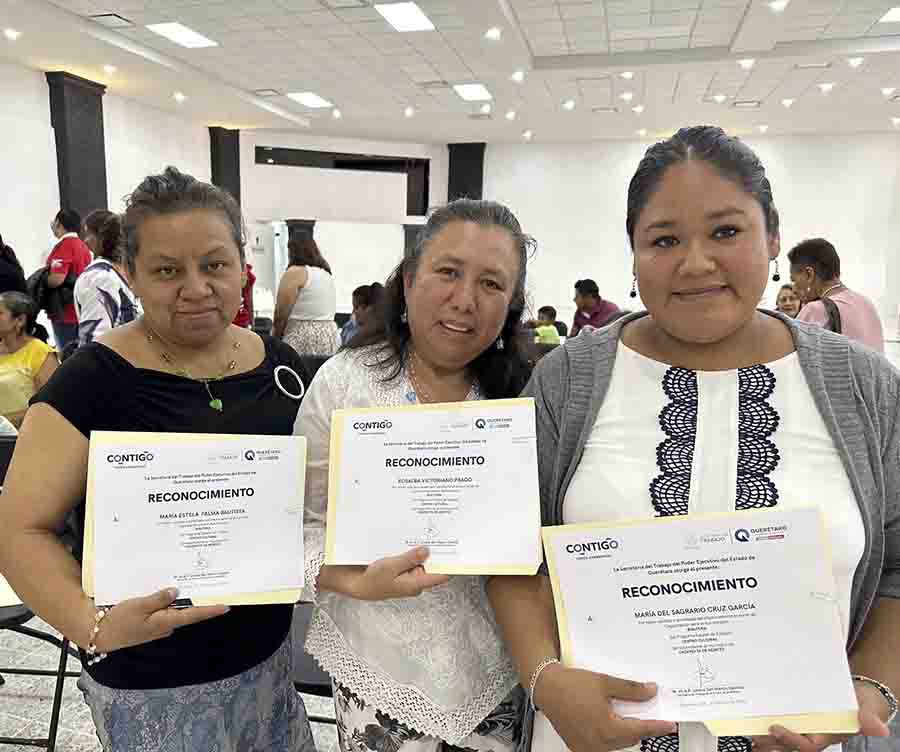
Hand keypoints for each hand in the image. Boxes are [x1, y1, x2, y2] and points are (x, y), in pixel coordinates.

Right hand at [93, 588, 229, 652]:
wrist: (99, 634)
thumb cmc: (117, 620)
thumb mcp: (137, 606)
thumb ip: (158, 598)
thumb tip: (176, 591)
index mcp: (165, 621)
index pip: (193, 615)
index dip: (210, 610)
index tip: (226, 606)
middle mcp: (166, 626)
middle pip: (188, 612)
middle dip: (200, 601)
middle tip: (215, 587)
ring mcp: (159, 626)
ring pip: (177, 611)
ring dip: (185, 600)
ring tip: (196, 584)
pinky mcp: (152, 623)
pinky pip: (166, 611)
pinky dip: (170, 602)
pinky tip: (171, 591)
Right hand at [346, 547, 449, 600]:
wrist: (355, 584)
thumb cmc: (371, 581)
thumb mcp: (391, 566)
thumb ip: (410, 559)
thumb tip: (426, 551)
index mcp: (415, 584)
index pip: (440, 575)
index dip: (449, 563)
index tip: (454, 550)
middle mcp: (414, 582)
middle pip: (430, 565)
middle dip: (432, 552)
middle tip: (434, 534)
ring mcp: (407, 577)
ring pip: (419, 561)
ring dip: (418, 550)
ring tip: (416, 537)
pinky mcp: (400, 571)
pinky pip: (409, 560)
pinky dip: (408, 552)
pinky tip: (404, 543)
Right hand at [536, 664, 676, 751]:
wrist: (546, 688)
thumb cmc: (572, 685)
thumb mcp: (606, 682)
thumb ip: (631, 690)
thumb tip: (650, 691)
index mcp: (607, 729)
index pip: (640, 730)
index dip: (657, 727)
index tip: (670, 724)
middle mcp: (598, 743)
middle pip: (629, 738)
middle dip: (640, 727)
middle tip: (650, 716)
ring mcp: (588, 748)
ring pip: (616, 743)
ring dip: (625, 732)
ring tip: (628, 716)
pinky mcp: (579, 747)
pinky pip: (602, 745)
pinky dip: (610, 735)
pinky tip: (610, 723)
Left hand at [752, 680, 890, 751]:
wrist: (856, 695)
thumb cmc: (860, 705)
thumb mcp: (866, 709)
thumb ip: (868, 719)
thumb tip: (880, 729)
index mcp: (825, 735)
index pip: (806, 744)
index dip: (790, 739)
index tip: (775, 728)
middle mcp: (810, 733)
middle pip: (787, 743)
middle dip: (770, 741)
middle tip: (752, 733)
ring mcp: (801, 725)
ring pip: (779, 736)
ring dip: (763, 735)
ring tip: (745, 730)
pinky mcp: (794, 716)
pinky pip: (778, 720)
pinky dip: (763, 720)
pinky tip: (749, 717)